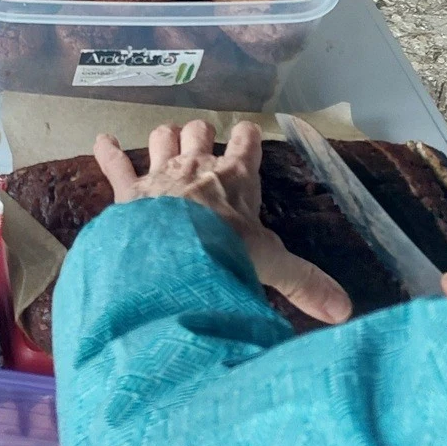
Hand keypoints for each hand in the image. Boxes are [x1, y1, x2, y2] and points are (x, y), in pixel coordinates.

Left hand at [96, 121, 352, 325]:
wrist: (170, 254)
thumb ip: (306, 284)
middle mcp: (197, 167)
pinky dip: (108, 151)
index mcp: (234, 179)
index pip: (246, 144)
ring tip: (165, 140)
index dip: (247, 138)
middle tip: (203, 146)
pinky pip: (115, 163)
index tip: (248, 135)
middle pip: (199, 133)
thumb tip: (344, 311)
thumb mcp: (273, 267)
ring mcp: (160, 174)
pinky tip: (102, 141)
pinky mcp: (129, 189)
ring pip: (161, 139)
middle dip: (200, 135)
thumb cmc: (225, 252)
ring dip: (163, 139)